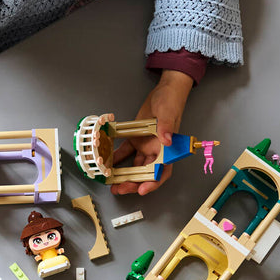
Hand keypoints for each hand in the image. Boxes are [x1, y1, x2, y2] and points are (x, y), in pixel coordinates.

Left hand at [110, 70, 194, 196]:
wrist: (164, 90)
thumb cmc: (171, 101)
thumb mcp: (168, 113)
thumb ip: (167, 127)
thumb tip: (166, 140)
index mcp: (168, 148)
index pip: (163, 171)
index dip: (153, 183)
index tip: (142, 189)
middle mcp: (157, 150)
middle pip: (146, 173)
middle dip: (134, 183)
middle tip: (120, 188)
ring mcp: (146, 146)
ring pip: (135, 166)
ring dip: (125, 175)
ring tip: (112, 182)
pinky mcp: (137, 139)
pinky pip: (126, 152)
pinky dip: (117, 159)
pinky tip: (108, 163)